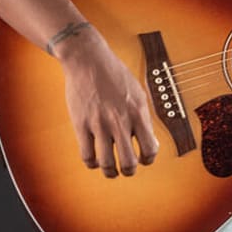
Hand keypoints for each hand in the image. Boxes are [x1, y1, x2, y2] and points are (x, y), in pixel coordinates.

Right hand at [55, 27, 159, 176]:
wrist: (88, 60)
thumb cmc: (115, 75)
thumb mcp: (138, 93)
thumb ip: (144, 119)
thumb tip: (150, 144)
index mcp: (138, 111)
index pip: (150, 148)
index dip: (148, 159)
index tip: (144, 158)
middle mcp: (120, 119)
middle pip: (129, 162)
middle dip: (130, 170)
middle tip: (127, 169)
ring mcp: (99, 123)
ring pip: (107, 163)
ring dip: (111, 172)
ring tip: (111, 170)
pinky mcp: (81, 124)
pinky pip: (87, 155)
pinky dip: (92, 163)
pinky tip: (95, 159)